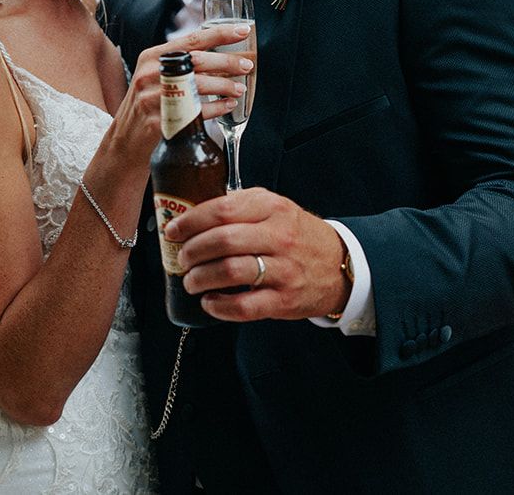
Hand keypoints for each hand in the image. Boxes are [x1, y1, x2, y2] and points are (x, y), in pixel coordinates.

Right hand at [108, 25, 252, 155]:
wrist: (126, 139)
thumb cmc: (148, 103)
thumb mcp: (155, 75)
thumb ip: (180, 62)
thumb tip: (220, 52)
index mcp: (152, 57)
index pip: (191, 39)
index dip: (220, 34)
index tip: (242, 31)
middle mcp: (151, 74)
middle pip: (198, 61)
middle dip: (227, 62)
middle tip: (246, 65)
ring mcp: (153, 98)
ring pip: (198, 86)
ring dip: (225, 86)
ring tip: (239, 89)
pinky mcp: (159, 121)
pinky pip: (195, 112)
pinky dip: (217, 109)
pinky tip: (228, 106)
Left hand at [167, 187, 348, 321]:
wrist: (339, 264)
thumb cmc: (297, 235)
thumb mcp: (275, 207)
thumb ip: (240, 206)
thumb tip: (191, 214)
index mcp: (272, 208)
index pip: (223, 209)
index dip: (190, 221)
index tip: (173, 231)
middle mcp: (280, 236)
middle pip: (223, 240)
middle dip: (192, 251)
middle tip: (182, 259)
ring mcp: (284, 269)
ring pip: (230, 271)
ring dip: (201, 278)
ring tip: (191, 281)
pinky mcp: (285, 300)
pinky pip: (244, 306)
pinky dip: (219, 306)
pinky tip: (209, 302)